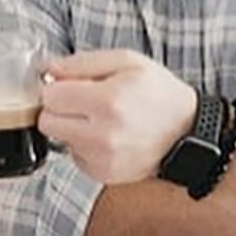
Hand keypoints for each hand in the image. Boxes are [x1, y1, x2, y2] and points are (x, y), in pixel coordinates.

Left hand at [38, 50, 196, 184]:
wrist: (188, 133)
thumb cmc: (159, 94)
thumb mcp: (127, 61)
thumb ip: (82, 62)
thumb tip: (49, 68)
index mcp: (107, 102)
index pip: (49, 96)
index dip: (57, 86)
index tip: (69, 85)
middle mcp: (102, 135)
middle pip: (47, 121)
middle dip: (59, 108)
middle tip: (81, 101)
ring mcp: (102, 159)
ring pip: (58, 140)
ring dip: (71, 127)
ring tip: (100, 119)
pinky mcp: (103, 174)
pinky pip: (74, 156)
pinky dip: (83, 145)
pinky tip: (106, 136)